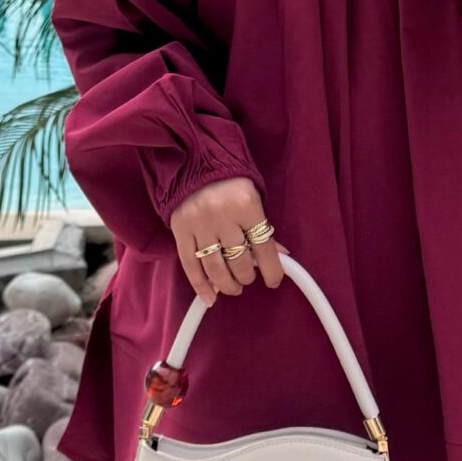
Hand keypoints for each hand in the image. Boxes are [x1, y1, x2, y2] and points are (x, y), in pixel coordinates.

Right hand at [170, 177, 285, 304]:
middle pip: (239, 261)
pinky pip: (190, 265)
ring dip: (228, 284)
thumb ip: (263, 227)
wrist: (196, 162)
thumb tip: (280, 256)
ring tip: (234, 287)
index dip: (272, 270)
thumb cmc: (231, 183)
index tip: (274, 280)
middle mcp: (222, 215)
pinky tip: (210, 298)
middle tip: (248, 278)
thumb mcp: (254, 198)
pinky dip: (200, 286)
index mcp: (246, 205)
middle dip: (247, 277)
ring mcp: (199, 224)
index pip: (264, 247)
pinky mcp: (181, 230)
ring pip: (216, 268)